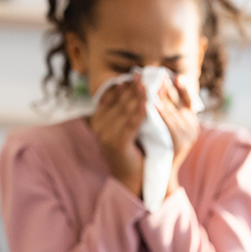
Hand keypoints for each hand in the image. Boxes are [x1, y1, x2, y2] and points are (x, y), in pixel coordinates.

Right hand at [88, 75, 147, 197]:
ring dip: (139, 96)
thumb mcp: (127, 126)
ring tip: (151, 84)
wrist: (132, 179)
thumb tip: (135, 85)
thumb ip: (126, 109)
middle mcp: (99, 125)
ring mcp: (106, 135)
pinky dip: (140, 113)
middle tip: (147, 74)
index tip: (138, 73)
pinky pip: (130, 125)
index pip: (111, 96)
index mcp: (99, 119)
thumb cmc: (133, 150)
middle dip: (134, 87)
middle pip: (119, 101)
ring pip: (125, 111)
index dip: (125, 84)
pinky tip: (149, 104)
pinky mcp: (116, 144)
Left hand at [156, 75, 200, 195]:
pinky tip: (151, 105)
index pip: (188, 98)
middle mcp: (192, 126)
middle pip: (179, 102)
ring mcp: (188, 136)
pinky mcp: (180, 145)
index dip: (182, 86)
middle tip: (154, 75)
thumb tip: (157, 85)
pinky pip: (170, 127)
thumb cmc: (158, 147)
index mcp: (190, 120)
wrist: (159, 174)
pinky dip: (161, 115)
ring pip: (174, 113)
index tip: (173, 75)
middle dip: (165, 88)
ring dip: (162, 98)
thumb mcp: (165, 125)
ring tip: (150, 86)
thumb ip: (165, 109)